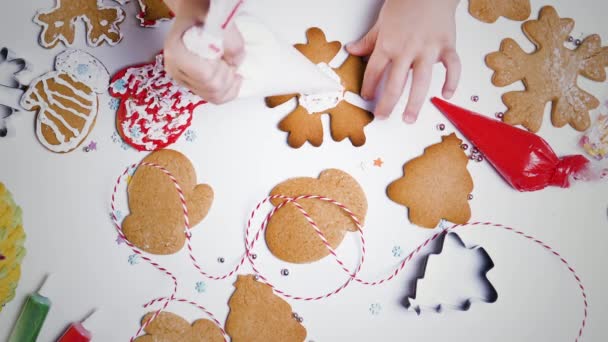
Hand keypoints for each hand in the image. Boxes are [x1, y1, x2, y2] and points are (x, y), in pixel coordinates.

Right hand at [164, 0, 244, 103]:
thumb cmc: (201, 12)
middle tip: (229, 57)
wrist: (193, 13)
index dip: (222, 68)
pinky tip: (233, 77)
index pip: (206, 77)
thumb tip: (236, 61)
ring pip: (214, 97)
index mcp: (176, 53)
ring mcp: (183, 80)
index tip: (224, 53)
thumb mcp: (217, 18)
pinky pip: (214, 99)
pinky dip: (229, 91)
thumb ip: (230, 38)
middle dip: (228, 74)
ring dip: (230, 82)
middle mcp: (176, 70)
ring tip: (229, 64)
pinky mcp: (192, 85)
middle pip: (212, 89)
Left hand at [347, 0, 460, 122]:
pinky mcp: (446, 46)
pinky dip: (452, 81)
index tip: (367, 98)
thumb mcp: (382, 21)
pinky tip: (446, 95)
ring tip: (408, 118)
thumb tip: (351, 50)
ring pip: (421, 82)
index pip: (374, 72)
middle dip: (387, 104)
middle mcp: (407, 50)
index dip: (369, 87)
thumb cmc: (406, 3)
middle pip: (395, 84)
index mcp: (388, 44)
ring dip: (414, 103)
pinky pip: (452, 67)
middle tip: (382, 117)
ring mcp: (428, 49)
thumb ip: (368, 40)